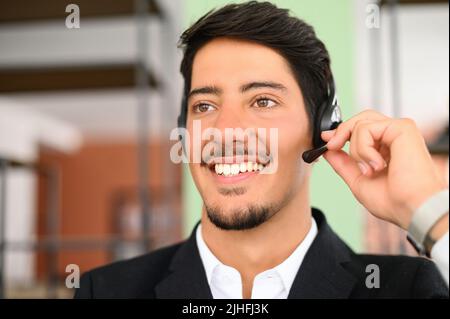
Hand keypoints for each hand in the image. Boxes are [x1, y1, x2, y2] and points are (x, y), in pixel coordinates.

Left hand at [321, 109, 446, 229]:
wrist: (412, 208)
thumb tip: (328, 150)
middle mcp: (393, 138)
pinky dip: (364, 149)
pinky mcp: (403, 127)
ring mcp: (398, 131)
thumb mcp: (358, 181)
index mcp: (386, 149)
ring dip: (356, 150)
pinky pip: (366, 128)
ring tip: (369, 169)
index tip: (328, 142)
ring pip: (360, 124)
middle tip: (333, 146)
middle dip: (342, 132)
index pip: (361, 130)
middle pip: (361, 119)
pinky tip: (377, 165)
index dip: (342, 132)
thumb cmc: (394, 201)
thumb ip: (343, 164)